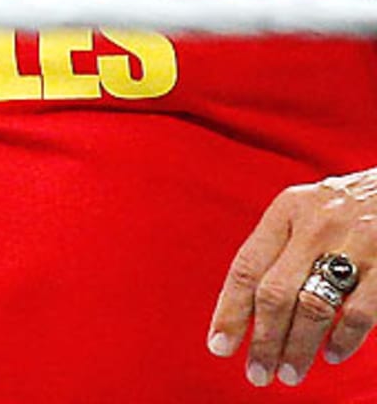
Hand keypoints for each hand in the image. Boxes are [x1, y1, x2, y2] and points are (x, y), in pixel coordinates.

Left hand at [208, 170, 376, 386]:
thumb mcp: (308, 209)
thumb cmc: (348, 206)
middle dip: (263, 339)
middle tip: (258, 373)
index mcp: (287, 210)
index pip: (247, 266)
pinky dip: (343, 339)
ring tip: (289, 373)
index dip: (230, 310)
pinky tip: (331, 355)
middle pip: (275, 292)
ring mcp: (353, 244)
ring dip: (298, 347)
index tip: (219, 346)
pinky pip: (359, 312)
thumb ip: (281, 247)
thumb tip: (248, 307)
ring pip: (313, 306)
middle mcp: (314, 225)